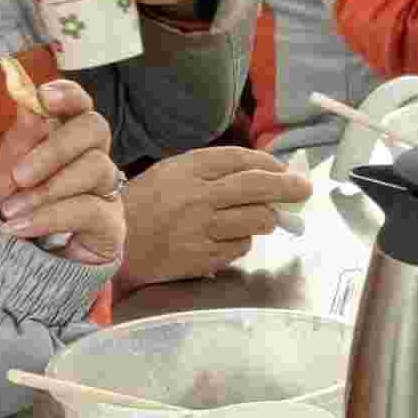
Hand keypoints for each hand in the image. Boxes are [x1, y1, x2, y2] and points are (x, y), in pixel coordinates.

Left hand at [0, 81, 124, 268]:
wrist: (21, 267)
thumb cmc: (16, 213)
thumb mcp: (4, 178)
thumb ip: (18, 146)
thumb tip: (31, 107)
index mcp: (67, 139)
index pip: (80, 105)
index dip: (68, 95)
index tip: (43, 97)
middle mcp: (94, 158)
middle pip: (95, 128)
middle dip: (55, 147)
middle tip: (19, 175)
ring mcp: (107, 191)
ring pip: (96, 167)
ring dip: (48, 188)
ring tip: (11, 211)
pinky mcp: (111, 225)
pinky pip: (90, 209)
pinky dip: (49, 216)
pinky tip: (20, 227)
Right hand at [119, 146, 314, 285]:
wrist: (113, 245)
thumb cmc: (143, 205)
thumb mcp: (171, 172)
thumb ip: (212, 169)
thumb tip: (263, 171)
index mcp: (187, 169)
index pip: (241, 160)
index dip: (270, 164)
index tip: (284, 169)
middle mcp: (197, 197)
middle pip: (258, 186)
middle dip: (289, 187)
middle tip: (304, 190)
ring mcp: (201, 229)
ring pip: (256, 220)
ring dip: (265, 219)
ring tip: (256, 218)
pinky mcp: (203, 257)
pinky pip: (240, 248)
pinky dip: (241, 242)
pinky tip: (225, 238)